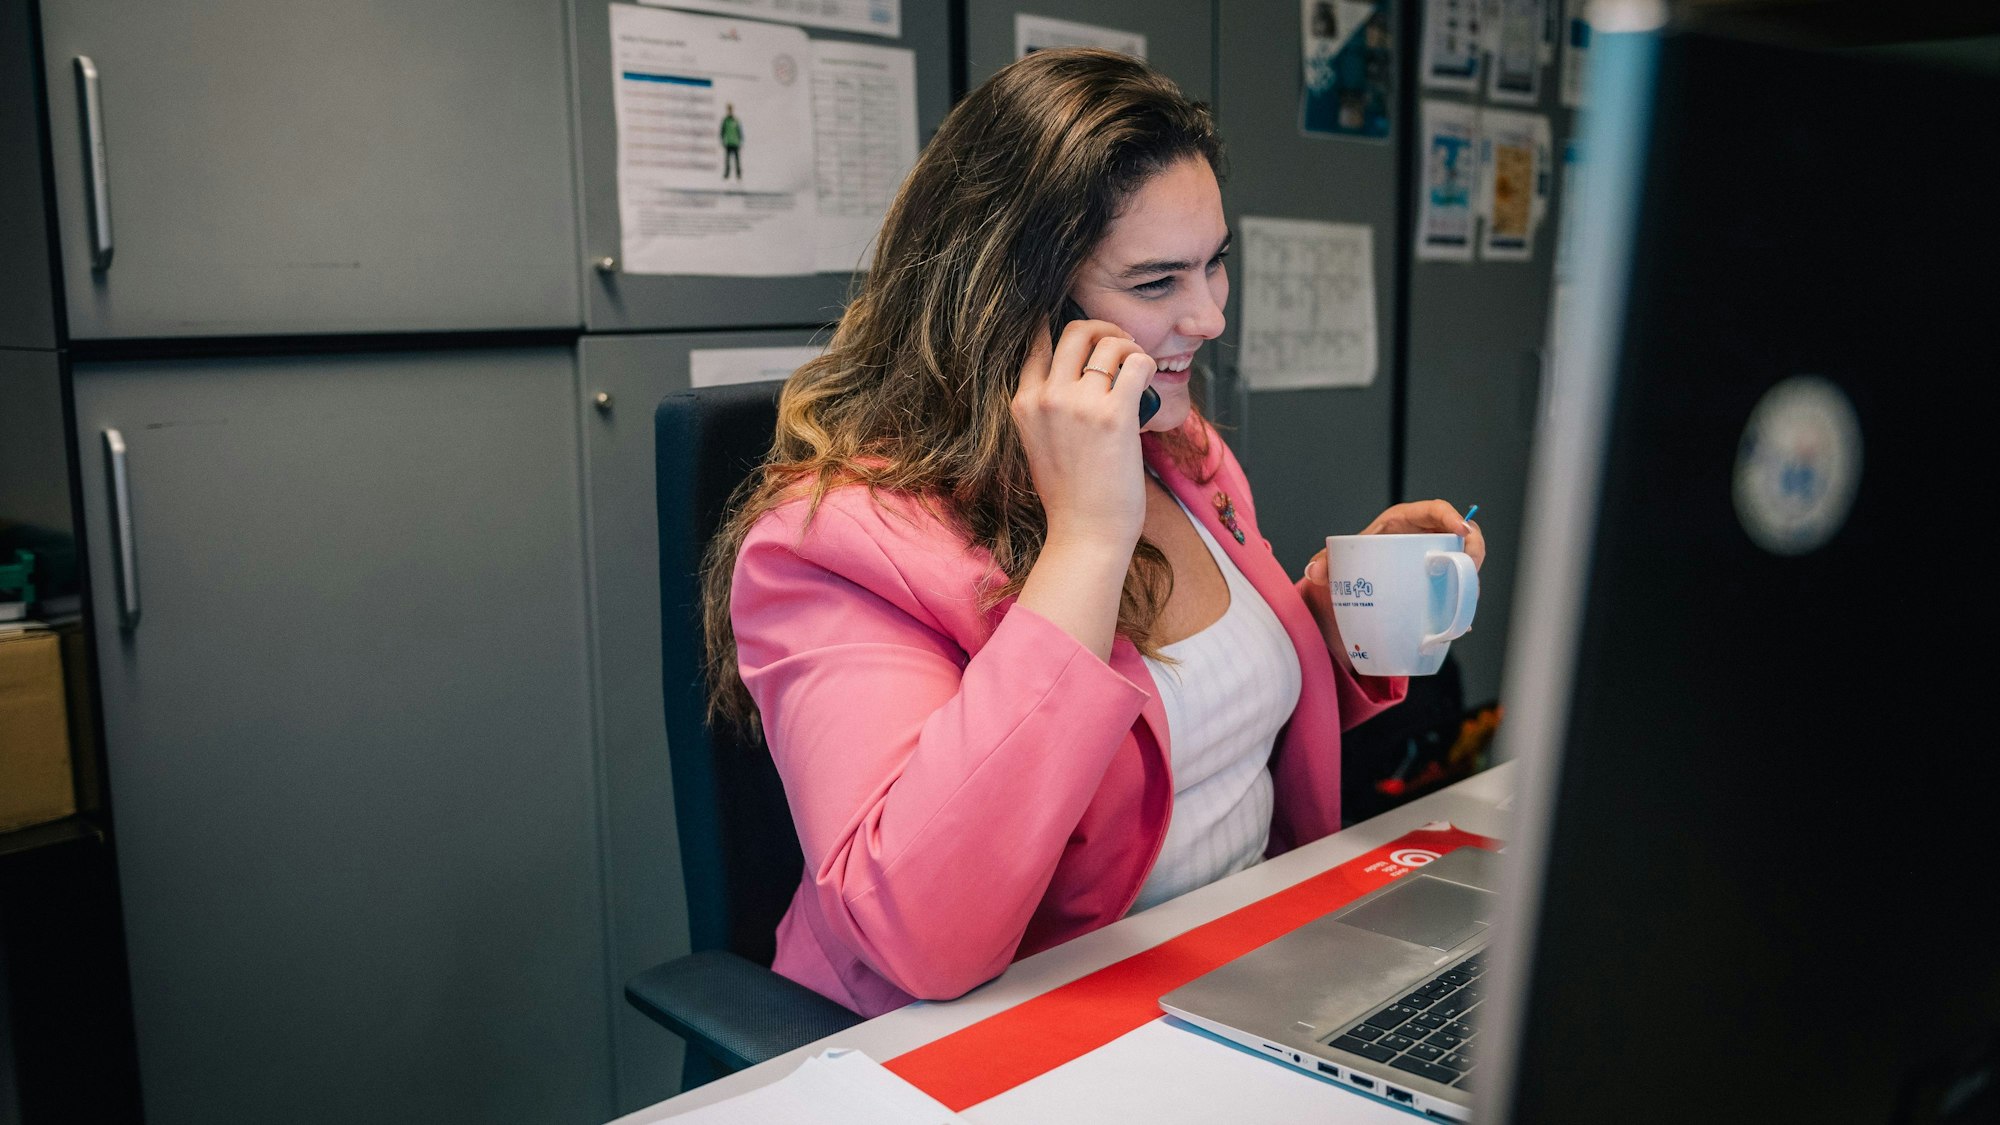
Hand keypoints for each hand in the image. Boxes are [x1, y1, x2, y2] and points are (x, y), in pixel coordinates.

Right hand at [1011, 318, 1157, 553]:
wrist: (1085, 534)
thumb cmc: (1070, 497)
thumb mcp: (1037, 444)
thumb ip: (1046, 407)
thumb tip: (1075, 374)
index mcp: (1024, 403)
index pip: (1037, 340)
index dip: (1063, 327)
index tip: (1087, 336)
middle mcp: (1047, 397)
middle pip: (1075, 330)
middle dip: (1103, 328)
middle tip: (1120, 344)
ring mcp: (1079, 404)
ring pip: (1110, 342)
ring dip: (1131, 347)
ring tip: (1138, 366)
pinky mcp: (1114, 414)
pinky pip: (1138, 363)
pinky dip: (1148, 364)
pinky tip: (1149, 380)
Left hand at [1299, 500, 1485, 661]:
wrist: (1358, 579)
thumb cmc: (1354, 558)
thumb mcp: (1341, 557)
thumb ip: (1326, 562)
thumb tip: (1313, 570)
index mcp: (1405, 521)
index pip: (1435, 509)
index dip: (1452, 516)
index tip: (1461, 530)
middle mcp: (1426, 536)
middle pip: (1461, 534)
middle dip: (1473, 549)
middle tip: (1471, 567)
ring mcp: (1436, 558)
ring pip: (1464, 561)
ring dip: (1471, 578)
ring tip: (1466, 597)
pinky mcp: (1439, 580)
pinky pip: (1457, 586)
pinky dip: (1461, 602)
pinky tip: (1461, 622)